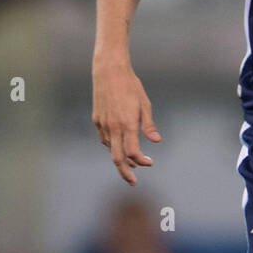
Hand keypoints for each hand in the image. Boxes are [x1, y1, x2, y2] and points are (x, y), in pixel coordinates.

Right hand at [92, 58, 160, 184]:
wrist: (109, 71)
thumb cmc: (130, 86)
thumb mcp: (144, 104)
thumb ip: (149, 125)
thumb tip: (156, 141)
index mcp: (127, 124)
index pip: (133, 152)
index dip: (142, 161)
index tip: (150, 162)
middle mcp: (113, 127)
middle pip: (117, 158)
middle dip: (125, 172)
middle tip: (132, 182)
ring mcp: (103, 124)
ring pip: (110, 148)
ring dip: (120, 157)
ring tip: (131, 162)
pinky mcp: (96, 119)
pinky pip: (104, 138)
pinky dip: (112, 146)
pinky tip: (118, 145)